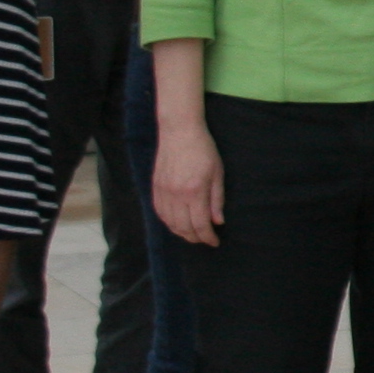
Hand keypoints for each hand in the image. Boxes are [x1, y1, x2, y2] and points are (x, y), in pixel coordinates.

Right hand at [152, 118, 224, 244]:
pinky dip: (168, 223)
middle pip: (184, 228)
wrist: (179, 131)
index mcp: (194, 191)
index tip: (215, 241)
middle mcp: (176, 194)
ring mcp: (163, 191)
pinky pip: (160, 212)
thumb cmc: (203, 149)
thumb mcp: (217, 173)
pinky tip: (177, 223)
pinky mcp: (155, 187)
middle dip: (196, 238)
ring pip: (170, 223)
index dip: (208, 237)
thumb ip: (217, 200)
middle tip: (205, 239)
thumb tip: (218, 222)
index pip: (200, 224)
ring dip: (181, 233)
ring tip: (193, 234)